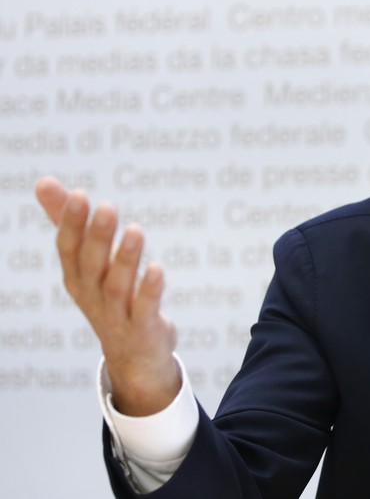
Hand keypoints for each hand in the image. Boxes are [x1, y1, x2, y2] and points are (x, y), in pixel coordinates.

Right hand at [35, 176, 180, 415]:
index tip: (80, 194)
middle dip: (97, 236)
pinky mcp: (143, 328)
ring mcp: (117, 314)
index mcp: (77, 276)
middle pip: (91, 264)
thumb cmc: (109, 296)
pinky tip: (158, 268)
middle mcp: (92, 295)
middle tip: (107, 207)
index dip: (72, 224)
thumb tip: (43, 181)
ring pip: (117, 286)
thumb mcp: (87, 261)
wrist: (133, 356)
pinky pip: (145, 308)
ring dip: (126, 258)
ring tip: (135, 230)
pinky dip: (149, 290)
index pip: (68, 248)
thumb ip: (68, 222)